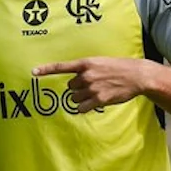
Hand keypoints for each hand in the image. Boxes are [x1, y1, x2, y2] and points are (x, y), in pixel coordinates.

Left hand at [32, 57, 153, 112]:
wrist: (137, 75)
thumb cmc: (118, 68)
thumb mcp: (100, 62)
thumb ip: (85, 69)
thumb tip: (73, 82)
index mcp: (85, 64)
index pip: (61, 66)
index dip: (46, 69)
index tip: (33, 72)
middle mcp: (86, 75)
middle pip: (70, 87)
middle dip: (78, 88)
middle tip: (93, 85)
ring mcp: (92, 88)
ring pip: (74, 98)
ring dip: (82, 98)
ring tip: (97, 92)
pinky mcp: (99, 99)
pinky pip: (81, 108)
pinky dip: (84, 108)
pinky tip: (94, 103)